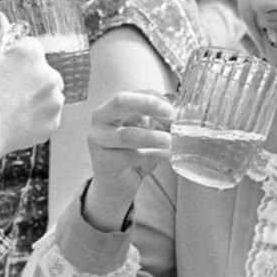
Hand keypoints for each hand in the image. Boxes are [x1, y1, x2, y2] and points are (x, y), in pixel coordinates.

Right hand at [0, 12, 64, 159]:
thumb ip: (0, 37)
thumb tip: (1, 16)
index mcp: (32, 53)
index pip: (32, 48)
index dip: (16, 61)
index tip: (5, 73)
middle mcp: (50, 74)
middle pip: (43, 70)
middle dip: (29, 78)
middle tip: (6, 93)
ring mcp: (54, 100)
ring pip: (48, 93)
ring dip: (36, 98)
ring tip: (11, 108)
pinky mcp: (55, 122)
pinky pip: (48, 115)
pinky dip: (37, 118)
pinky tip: (17, 121)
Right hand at [81, 91, 173, 231]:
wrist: (116, 183)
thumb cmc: (131, 152)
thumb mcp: (144, 130)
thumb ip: (156, 119)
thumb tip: (177, 114)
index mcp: (109, 107)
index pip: (132, 93)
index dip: (153, 98)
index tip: (172, 108)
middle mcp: (100, 120)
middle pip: (121, 102)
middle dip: (148, 104)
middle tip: (170, 113)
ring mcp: (99, 141)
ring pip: (127, 134)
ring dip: (152, 136)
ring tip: (169, 140)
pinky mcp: (104, 162)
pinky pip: (131, 157)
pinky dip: (152, 156)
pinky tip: (165, 156)